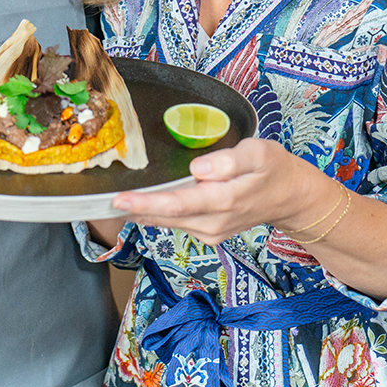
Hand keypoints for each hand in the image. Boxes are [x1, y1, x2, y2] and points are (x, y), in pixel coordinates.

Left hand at [111, 139, 320, 243]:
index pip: (177, 204)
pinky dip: (154, 214)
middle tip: (97, 201)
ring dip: (140, 213)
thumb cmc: (274, 169)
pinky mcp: (206, 232)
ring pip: (167, 222)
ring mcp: (209, 231)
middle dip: (132, 209)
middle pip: (165, 216)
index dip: (146, 203)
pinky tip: (138, 204)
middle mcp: (212, 222)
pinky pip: (174, 223)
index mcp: (223, 201)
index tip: (118, 200)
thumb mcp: (258, 153)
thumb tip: (197, 169)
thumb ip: (228, 161)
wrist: (290, 197)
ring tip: (110, 201)